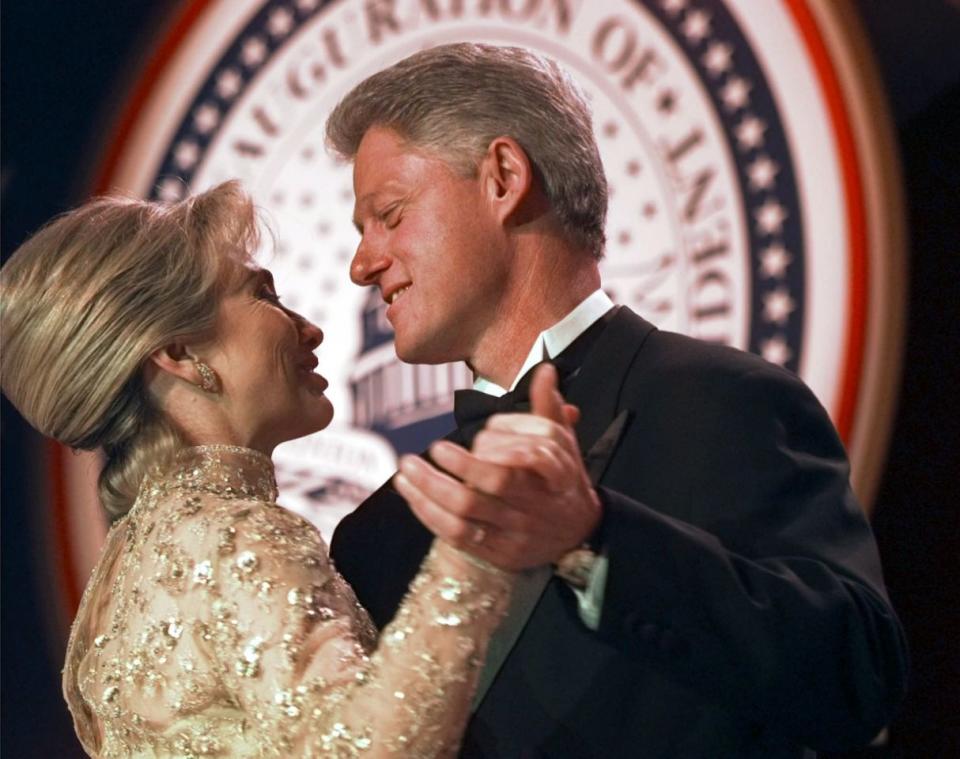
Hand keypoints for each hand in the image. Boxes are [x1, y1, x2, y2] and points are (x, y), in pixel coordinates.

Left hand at [394, 364, 600, 570]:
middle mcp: (536, 503)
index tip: (479, 434)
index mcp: (557, 473)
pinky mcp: (497, 552)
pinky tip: (412, 493)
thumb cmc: (563, 482)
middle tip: (431, 448)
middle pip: (495, 483)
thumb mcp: (564, 446)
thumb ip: (548, 408)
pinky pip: (456, 535)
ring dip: (431, 489)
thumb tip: (544, 369)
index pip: (535, 457)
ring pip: (467, 511)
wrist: (578, 535)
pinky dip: (429, 513)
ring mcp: (516, 531)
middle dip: (458, 465)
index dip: (505, 445)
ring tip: (406, 469)